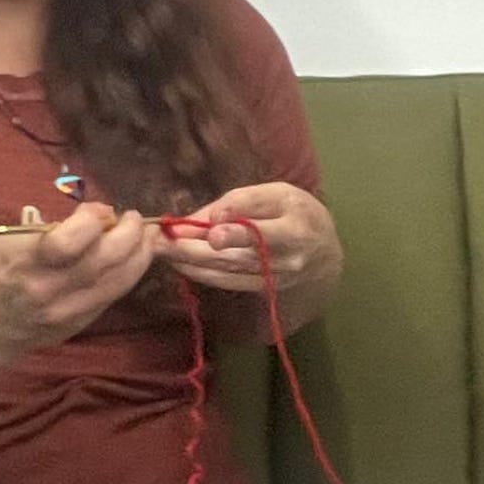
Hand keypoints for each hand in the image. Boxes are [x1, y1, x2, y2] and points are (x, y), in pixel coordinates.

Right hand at [0, 202, 159, 355]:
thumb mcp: (9, 241)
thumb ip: (53, 228)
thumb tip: (100, 214)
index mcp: (25, 262)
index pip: (68, 241)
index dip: (91, 220)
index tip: (97, 210)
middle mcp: (49, 290)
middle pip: (103, 262)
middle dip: (129, 234)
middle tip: (134, 218)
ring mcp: (68, 312)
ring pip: (118, 282)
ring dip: (140, 255)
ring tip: (145, 237)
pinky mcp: (79, 324)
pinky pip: (113, 296)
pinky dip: (128, 274)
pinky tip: (133, 259)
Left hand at [155, 182, 341, 299]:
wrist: (323, 253)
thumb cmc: (295, 212)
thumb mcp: (276, 194)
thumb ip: (242, 201)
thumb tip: (206, 217)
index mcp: (294, 228)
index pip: (261, 232)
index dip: (235, 231)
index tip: (208, 229)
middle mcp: (285, 259)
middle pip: (235, 255)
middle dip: (193, 248)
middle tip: (160, 240)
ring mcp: (272, 279)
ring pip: (226, 271)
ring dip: (188, 261)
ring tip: (160, 249)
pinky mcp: (261, 290)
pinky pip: (226, 283)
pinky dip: (200, 273)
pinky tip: (178, 262)